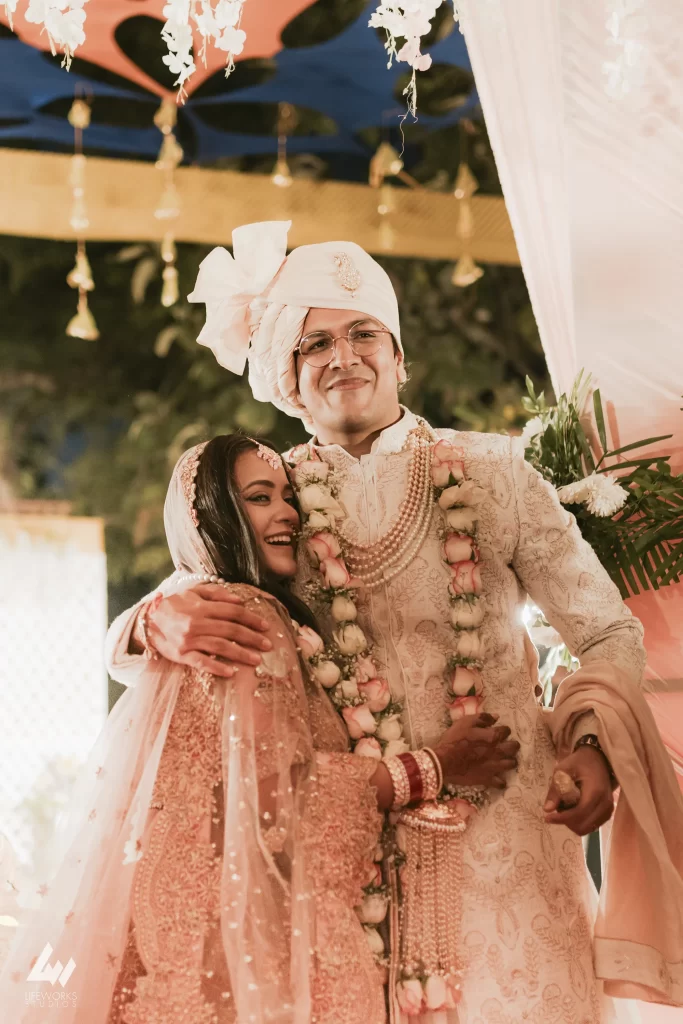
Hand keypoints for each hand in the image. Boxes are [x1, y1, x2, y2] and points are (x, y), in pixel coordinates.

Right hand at [146, 584, 272, 677]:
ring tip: (257, 659)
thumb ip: (216, 594)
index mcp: (201, 606)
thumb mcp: (193, 591)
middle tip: (268, 645)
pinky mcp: (181, 655)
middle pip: (231, 630)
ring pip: (220, 647)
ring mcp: (189, 640)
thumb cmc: (174, 604)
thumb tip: (239, 601)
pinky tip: (231, 672)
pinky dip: (217, 667)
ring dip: (241, 653)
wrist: (147, 621)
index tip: (266, 626)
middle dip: (252, 638)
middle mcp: (196, 623)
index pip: (233, 612)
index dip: (252, 619)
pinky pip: (201, 662)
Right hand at [434, 713, 519, 789]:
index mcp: (493, 737)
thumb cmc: (454, 739)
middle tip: (507, 744)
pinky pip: (501, 783)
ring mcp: (494, 767)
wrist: (445, 761)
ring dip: (510, 760)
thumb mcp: (466, 722)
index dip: (504, 729)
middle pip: (514, 748)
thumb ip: (483, 718)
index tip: (500, 730)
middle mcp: (498, 752)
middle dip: (512, 744)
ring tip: (505, 759)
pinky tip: (498, 777)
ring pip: (511, 764)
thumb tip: (496, 717)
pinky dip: (501, 781)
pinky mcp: (488, 779)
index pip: (506, 731)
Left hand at [544, 746, 613, 835]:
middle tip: (557, 809)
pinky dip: (580, 822)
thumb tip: (547, 809)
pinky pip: (592, 825)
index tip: (547, 817)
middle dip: (566, 821)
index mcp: (595, 792)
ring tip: (566, 807)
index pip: (578, 814)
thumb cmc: (579, 762)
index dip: (561, 819)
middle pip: (583, 825)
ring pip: (587, 828)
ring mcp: (608, 809)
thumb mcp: (563, 770)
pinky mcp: (607, 812)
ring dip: (573, 822)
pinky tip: (574, 809)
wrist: (598, 759)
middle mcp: (605, 803)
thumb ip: (556, 789)